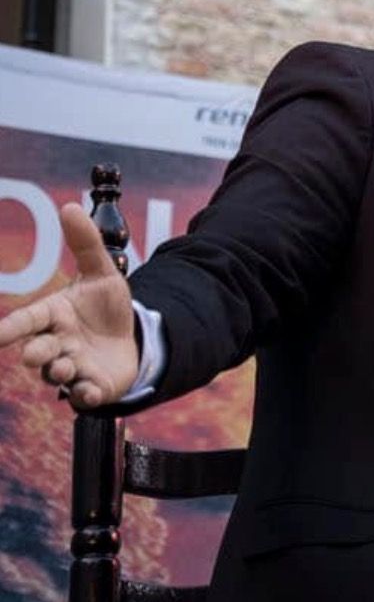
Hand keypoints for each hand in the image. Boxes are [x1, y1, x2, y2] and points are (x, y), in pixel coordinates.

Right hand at [0, 202, 141, 409]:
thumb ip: (85, 245)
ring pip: (56, 373)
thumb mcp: (103, 274)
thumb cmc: (106, 308)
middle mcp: (57, 343)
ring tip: (66, 366)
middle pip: (38, 350)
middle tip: (34, 353)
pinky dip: (85, 395)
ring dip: (58, 371)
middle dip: (35, 352)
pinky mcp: (93, 385)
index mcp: (52, 316)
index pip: (26, 321)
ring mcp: (73, 366)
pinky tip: (91, 392)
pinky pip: (84, 394)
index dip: (8, 329)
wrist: (134, 339)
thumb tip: (69, 206)